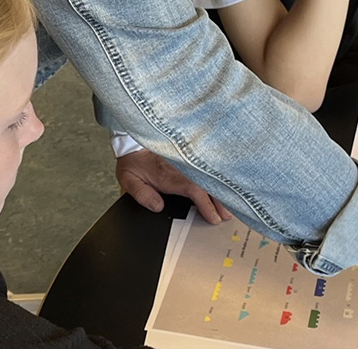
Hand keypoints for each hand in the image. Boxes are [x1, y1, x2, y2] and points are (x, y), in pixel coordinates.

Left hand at [116, 150, 233, 224]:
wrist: (132, 141)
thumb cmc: (133, 162)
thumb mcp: (128, 179)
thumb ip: (142, 195)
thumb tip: (158, 207)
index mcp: (168, 175)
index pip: (193, 189)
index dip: (206, 204)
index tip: (214, 217)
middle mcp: (180, 167)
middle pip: (206, 184)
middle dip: (219, 200)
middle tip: (227, 215)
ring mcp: (185, 161)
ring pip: (208, 176)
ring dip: (220, 190)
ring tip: (229, 205)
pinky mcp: (188, 157)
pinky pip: (205, 168)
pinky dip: (216, 178)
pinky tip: (225, 186)